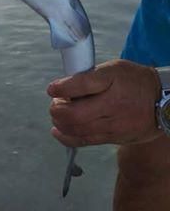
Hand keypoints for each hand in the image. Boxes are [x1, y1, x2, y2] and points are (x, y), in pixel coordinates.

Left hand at [47, 59, 161, 146]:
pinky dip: (67, 137)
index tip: (52, 89)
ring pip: (78, 129)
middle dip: (57, 109)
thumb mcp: (113, 69)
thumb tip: (63, 87)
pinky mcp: (114, 138)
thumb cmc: (133, 81)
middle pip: (76, 113)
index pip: (82, 84)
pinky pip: (86, 141)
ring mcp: (115, 124)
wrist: (163, 101)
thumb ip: (89, 77)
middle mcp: (114, 104)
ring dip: (60, 123)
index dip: (61, 87)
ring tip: (58, 114)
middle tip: (55, 103)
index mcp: (113, 81)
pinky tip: (58, 131)